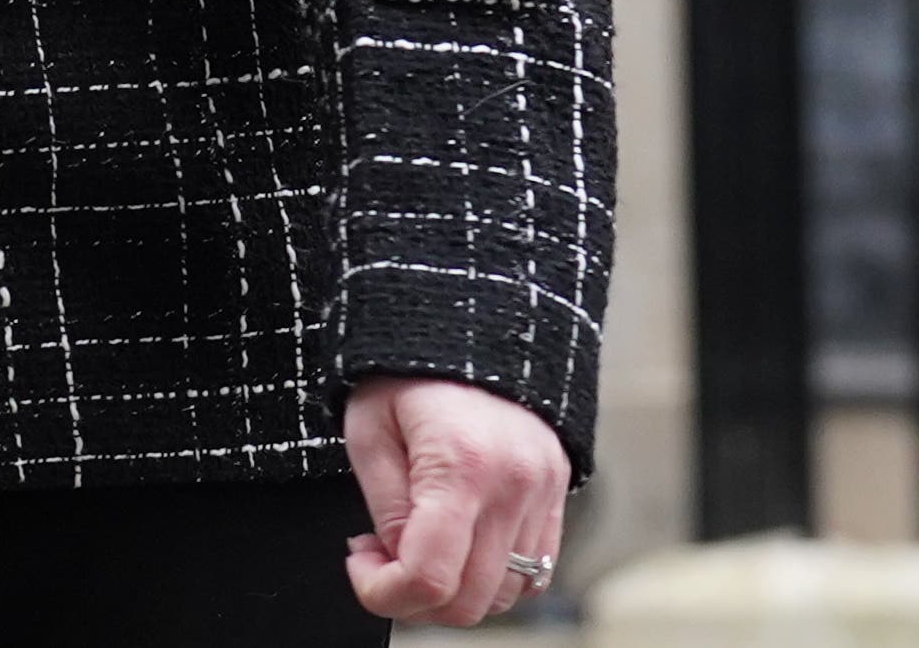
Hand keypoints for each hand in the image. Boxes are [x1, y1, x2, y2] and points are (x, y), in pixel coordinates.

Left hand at [342, 373, 570, 626]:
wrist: (470, 317)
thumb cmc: (406, 368)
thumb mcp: (369, 430)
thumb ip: (385, 509)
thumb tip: (397, 564)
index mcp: (462, 464)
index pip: (429, 578)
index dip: (381, 592)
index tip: (360, 562)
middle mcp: (514, 485)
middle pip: (469, 601)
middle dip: (415, 597)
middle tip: (382, 555)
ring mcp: (544, 491)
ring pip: (505, 595)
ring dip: (455, 590)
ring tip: (420, 543)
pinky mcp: (558, 492)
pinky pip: (533, 571)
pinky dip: (493, 574)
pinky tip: (459, 540)